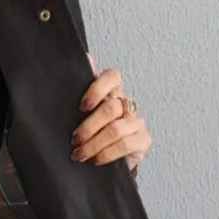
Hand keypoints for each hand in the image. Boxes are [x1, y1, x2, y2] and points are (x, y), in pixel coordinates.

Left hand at [70, 53, 151, 175]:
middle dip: (88, 127)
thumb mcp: (78, 113)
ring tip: (80, 154)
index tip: (81, 106)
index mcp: (111, 92)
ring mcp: (137, 121)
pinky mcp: (144, 140)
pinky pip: (125, 144)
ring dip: (94, 144)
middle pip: (111, 107)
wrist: (102, 160)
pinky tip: (96, 160)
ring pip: (116, 129)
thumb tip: (87, 58)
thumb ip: (80, 88)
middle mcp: (125, 103)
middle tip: (74, 140)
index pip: (112, 77)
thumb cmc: (89, 132)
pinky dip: (107, 153)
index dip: (97, 89)